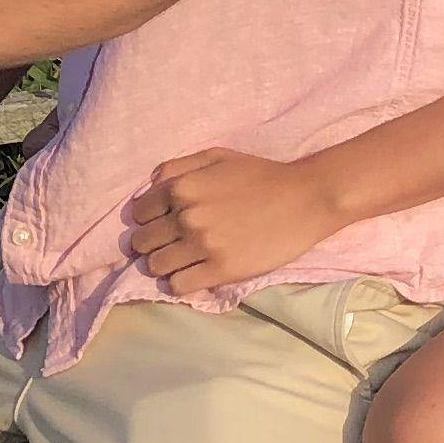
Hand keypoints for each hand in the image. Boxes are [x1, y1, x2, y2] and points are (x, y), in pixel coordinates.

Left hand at [121, 144, 337, 295]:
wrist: (305, 199)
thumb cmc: (261, 176)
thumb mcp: (217, 157)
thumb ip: (178, 166)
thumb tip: (150, 184)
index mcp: (181, 188)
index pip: (138, 214)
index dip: (146, 220)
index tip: (160, 224)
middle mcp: (186, 216)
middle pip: (143, 242)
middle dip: (150, 244)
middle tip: (168, 245)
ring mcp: (203, 245)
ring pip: (156, 266)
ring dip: (163, 265)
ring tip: (180, 261)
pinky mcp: (221, 270)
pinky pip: (179, 286)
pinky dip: (180, 282)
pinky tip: (192, 274)